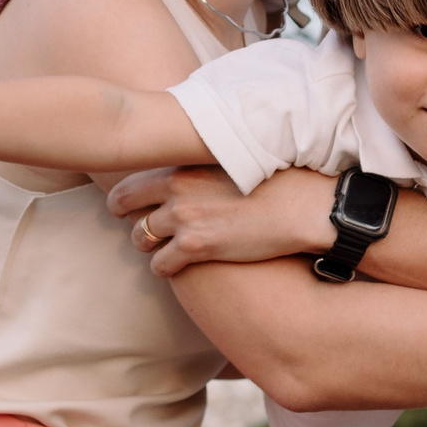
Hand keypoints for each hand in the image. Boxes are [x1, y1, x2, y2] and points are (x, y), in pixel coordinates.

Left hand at [106, 166, 336, 276]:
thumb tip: (188, 162)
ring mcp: (184, 219)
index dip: (125, 195)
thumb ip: (200, 162)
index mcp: (183, 165)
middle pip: (126, 208)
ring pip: (140, 238)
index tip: (127, 204)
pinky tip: (175, 267)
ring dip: (147, 245)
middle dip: (130, 220)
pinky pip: (160, 265)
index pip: (132, 179)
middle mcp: (176, 189)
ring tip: (160, 248)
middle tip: (139, 229)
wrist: (301, 206)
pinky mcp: (197, 247)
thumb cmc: (273, 179)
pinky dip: (163, 267)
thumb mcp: (230, 158)